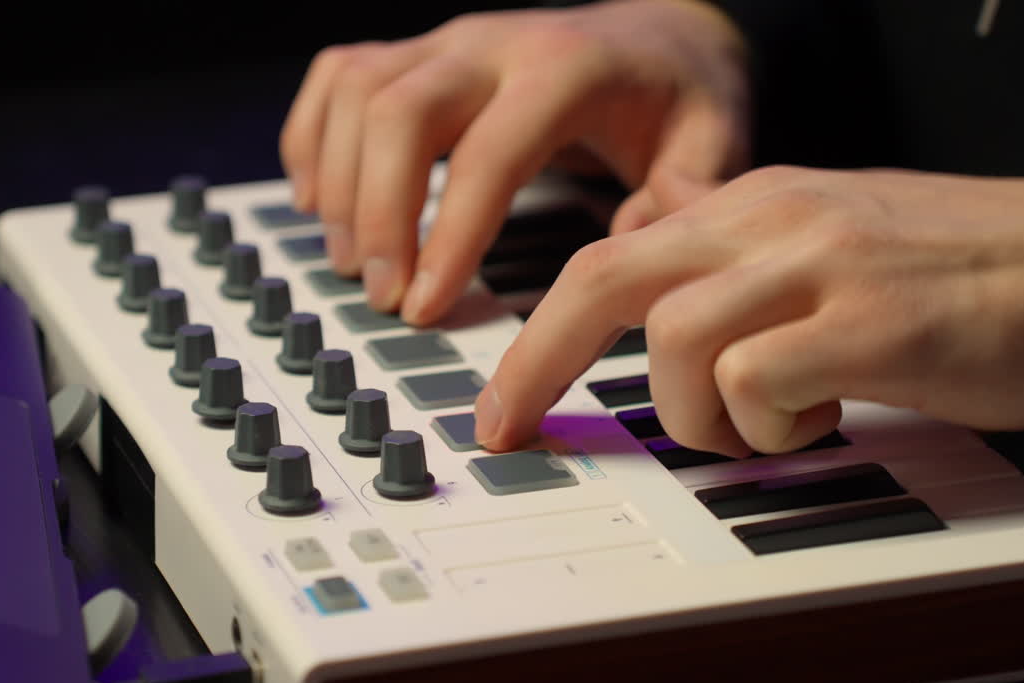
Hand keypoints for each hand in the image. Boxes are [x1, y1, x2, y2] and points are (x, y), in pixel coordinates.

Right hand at [280, 0, 750, 324]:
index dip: (447, 237)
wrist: (660, 34)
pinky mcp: (419, 52)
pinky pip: (337, 76)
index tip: (426, 308)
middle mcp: (496, 43)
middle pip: (398, 111)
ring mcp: (449, 42)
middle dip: (377, 215)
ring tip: (352, 262)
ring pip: (356, 91)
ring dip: (339, 184)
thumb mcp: (710, 145)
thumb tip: (639, 259)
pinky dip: (313, 136)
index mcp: (568, 68)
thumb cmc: (679, 98)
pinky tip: (320, 199)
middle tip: (384, 295)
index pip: (487, 153)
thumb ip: (686, 201)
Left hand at [474, 165, 1023, 454]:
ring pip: (675, 340)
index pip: (611, 256)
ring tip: (766, 426)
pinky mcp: (872, 321)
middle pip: (604, 280)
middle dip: (537, 362)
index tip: (508, 394)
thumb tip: (666, 308)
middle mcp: (776, 221)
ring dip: (699, 413)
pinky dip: (769, 426)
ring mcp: (821, 264)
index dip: (540, 329)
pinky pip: (758, 379)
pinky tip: (823, 421)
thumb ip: (747, 271)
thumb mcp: (833, 248)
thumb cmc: (974, 274)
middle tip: (511, 425)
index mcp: (760, 206)